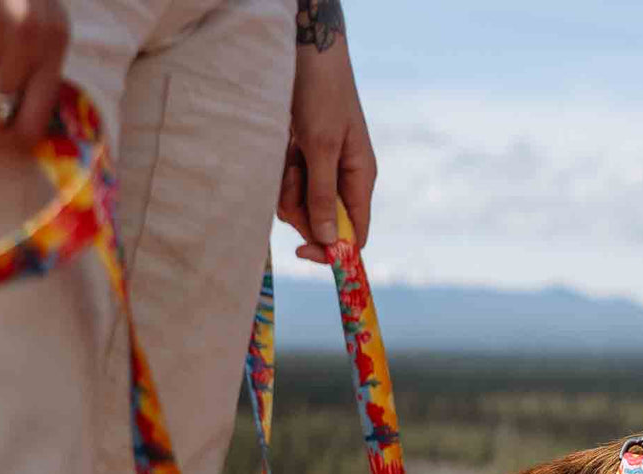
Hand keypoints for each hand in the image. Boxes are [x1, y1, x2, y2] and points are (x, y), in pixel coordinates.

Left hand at [278, 30, 376, 260]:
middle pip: (324, 226)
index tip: (303, 250)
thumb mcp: (322, 146)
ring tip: (290, 159)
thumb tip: (328, 241)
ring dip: (289, 192)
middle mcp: (344, 181)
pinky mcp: (303, 163)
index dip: (332, 250)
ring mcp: (323, 172)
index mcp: (361, 179)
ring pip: (302, 209)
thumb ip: (323, 196)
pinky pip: (289, 190)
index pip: (355, 235)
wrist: (305, 53)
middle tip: (293, 181)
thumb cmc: (322, 94)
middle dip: (302, 212)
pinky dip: (282, 178)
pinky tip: (284, 154)